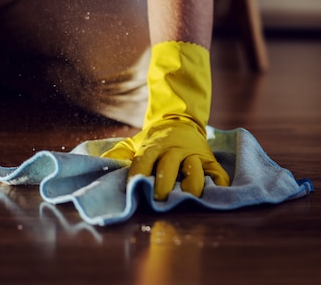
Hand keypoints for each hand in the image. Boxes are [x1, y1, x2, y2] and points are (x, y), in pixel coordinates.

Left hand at [101, 41, 229, 199]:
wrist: (182, 120)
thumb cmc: (155, 139)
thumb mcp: (135, 141)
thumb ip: (119, 153)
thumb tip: (102, 163)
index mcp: (154, 146)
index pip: (143, 161)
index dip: (138, 175)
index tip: (133, 189)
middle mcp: (175, 150)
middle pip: (169, 167)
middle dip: (163, 185)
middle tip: (158, 201)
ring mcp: (194, 155)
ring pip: (195, 171)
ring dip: (191, 186)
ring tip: (185, 199)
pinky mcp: (210, 160)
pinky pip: (218, 173)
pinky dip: (218, 185)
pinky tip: (213, 195)